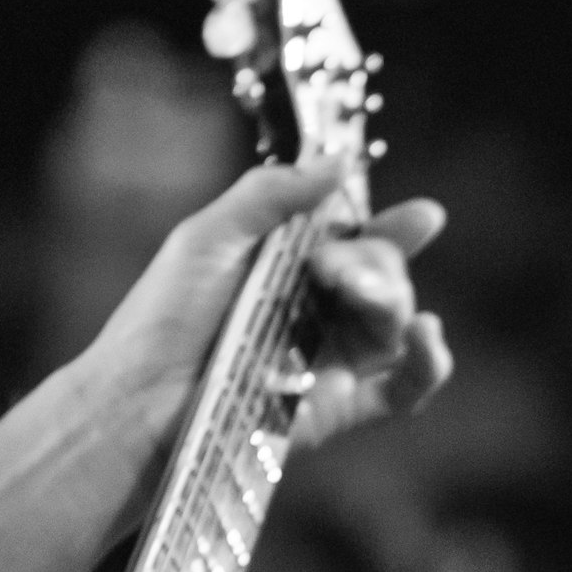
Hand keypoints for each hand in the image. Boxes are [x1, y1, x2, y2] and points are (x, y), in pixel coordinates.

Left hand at [90, 156, 454, 459]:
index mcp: (291, 266)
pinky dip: (430, 364)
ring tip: (354, 292)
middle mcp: (319, 310)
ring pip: (396, 321)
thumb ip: (270, 194)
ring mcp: (332, 359)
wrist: (141, 401)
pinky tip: (426, 335)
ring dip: (392, 297)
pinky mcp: (339, 408)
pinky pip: (406, 390)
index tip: (424, 216)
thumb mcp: (209, 236)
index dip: (393, 226)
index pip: (357, 237)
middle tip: (329, 268)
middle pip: (383, 274)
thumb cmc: (163, 318)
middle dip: (374, 260)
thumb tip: (340, 162)